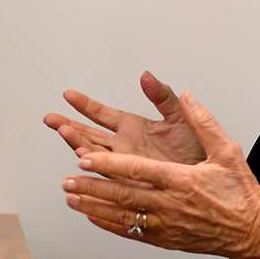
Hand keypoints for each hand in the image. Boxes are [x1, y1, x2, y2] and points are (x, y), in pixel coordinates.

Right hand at [43, 71, 206, 167]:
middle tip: (51, 119)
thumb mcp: (179, 117)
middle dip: (69, 126)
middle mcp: (123, 146)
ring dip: (77, 143)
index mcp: (132, 128)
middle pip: (89, 134)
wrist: (209, 180)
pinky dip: (93, 167)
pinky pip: (107, 174)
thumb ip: (162, 96)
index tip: (69, 95)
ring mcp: (124, 165)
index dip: (85, 104)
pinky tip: (82, 160)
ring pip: (93, 153)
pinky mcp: (129, 182)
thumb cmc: (196, 151)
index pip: (102, 114)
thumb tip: (146, 76)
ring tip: (64, 133)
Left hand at [60, 91, 259, 258]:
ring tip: (70, 198)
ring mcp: (166, 224)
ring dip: (94, 206)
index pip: (137, 170)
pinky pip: (132, 232)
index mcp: (181, 180)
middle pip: (122, 195)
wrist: (254, 230)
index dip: (108, 164)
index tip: (85, 158)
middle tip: (66, 181)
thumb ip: (204, 122)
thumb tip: (187, 96)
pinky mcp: (166, 238)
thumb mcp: (227, 150)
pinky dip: (109, 224)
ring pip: (122, 215)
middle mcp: (169, 204)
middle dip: (91, 187)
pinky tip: (92, 217)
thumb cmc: (240, 191)